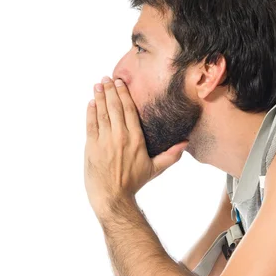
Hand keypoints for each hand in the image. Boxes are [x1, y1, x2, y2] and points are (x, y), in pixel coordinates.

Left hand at [84, 76, 187, 217]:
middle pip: (115, 107)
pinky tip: (91, 102)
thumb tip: (185, 143)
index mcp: (135, 139)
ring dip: (99, 97)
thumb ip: (171, 155)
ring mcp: (104, 141)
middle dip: (110, 91)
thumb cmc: (133, 183)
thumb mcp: (155, 169)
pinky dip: (90, 112)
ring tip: (98, 85)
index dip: (124, 95)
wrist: (112, 197)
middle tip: (107, 78)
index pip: (129, 110)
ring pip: (102, 113)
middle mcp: (120, 136)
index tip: (120, 83)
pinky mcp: (92, 147)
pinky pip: (91, 125)